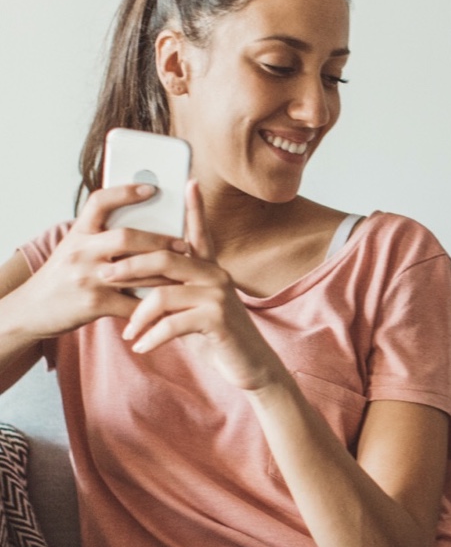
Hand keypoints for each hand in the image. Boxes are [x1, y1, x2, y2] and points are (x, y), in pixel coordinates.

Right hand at [12, 184, 187, 338]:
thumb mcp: (74, 248)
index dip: (126, 192)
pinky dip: (153, 305)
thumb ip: (101, 236)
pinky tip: (169, 302)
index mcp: (78, 232)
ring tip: (186, 271)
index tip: (153, 188)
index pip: (100, 202)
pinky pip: (133, 303)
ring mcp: (87, 277)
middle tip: (183, 243)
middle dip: (160, 240)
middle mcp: (80, 251)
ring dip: (165, 272)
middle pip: (127, 237)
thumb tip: (145, 221)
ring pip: (137, 271)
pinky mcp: (94, 303)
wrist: (32, 309)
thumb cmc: (62, 275)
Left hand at [102, 182, 285, 391]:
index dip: (195, 207)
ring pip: (164, 294)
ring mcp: (219, 297)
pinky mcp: (218, 320)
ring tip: (127, 330)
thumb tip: (135, 278)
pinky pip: (172, 324)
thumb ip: (172, 289)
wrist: (250, 364)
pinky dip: (151, 337)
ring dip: (138, 315)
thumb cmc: (216, 335)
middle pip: (166, 259)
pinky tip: (141, 346)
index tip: (188, 181)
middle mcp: (217, 276)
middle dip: (130, 267)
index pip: (199, 232)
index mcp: (210, 269)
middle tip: (104, 276)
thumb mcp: (193, 308)